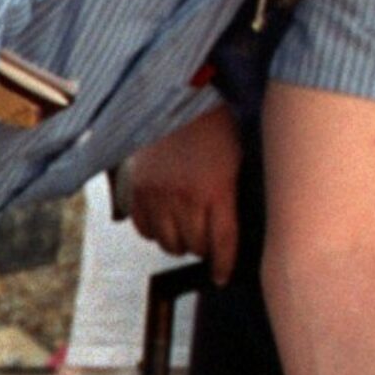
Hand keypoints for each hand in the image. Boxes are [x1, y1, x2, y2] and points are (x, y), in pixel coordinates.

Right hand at [118, 105, 245, 284]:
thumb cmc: (213, 127)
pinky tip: (164, 221)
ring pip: (168, 243)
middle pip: (195, 246)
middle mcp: (186, 197)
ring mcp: (159, 195)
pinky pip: (144, 230)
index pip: (222, 243)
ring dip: (178, 242)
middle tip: (206, 242)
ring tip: (185, 230)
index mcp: (217, 189)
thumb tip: (229, 234)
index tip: (221, 276)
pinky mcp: (138, 190)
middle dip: (202, 248)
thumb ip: (231, 198)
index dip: (223, 265)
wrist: (177, 99)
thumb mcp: (235, 161)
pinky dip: (154, 232)